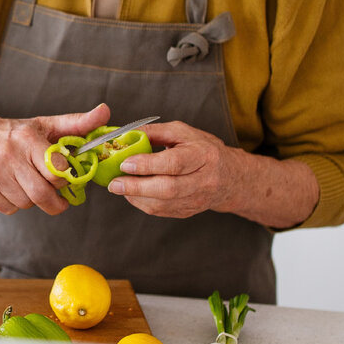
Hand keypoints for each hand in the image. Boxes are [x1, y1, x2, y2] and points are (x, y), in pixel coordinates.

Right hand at [0, 103, 110, 215]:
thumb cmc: (11, 133)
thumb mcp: (43, 125)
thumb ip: (76, 123)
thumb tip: (105, 112)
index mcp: (27, 138)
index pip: (57, 170)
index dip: (65, 178)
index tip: (65, 177)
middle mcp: (8, 156)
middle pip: (42, 194)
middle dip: (55, 201)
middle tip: (58, 198)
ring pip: (27, 203)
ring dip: (32, 200)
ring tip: (28, 184)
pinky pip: (10, 209)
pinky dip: (15, 204)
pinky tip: (12, 188)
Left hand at [105, 120, 243, 217]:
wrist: (229, 177)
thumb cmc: (202, 149)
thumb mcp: (182, 132)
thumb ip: (154, 132)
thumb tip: (125, 134)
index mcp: (203, 156)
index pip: (174, 163)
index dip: (148, 165)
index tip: (125, 163)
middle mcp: (203, 180)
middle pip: (168, 188)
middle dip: (137, 187)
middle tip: (114, 183)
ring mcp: (197, 200)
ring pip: (163, 204)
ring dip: (136, 197)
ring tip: (118, 187)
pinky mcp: (189, 211)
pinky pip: (162, 211)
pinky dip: (142, 203)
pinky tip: (131, 194)